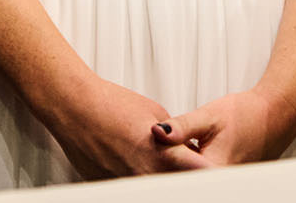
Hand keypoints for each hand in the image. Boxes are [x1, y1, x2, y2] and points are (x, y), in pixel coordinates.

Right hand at [44, 76, 207, 178]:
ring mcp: (127, 186)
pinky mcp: (109, 189)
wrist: (75, 109)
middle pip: (179, 188)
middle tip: (189, 171)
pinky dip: (135, 178)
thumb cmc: (110, 105)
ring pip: (154, 189)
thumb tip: (180, 145)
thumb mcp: (155, 112)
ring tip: (147, 159)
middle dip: (186, 180)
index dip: (212, 177)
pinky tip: (126, 160)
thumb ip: (173, 134)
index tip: (220, 177)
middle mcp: (147, 177)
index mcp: (165, 157)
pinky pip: (131, 188)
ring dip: (159, 178)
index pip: (201, 177)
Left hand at [152, 87, 295, 166]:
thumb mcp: (208, 116)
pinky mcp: (227, 178)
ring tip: (188, 144)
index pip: (176, 173)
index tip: (159, 148)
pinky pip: (204, 174)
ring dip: (184, 163)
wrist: (274, 115)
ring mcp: (226, 181)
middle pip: (185, 177)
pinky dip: (196, 163)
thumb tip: (158, 132)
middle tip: (177, 142)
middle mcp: (220, 180)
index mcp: (213, 169)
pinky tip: (197, 150)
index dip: (164, 160)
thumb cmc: (246, 114)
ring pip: (193, 176)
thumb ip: (182, 126)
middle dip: (174, 162)